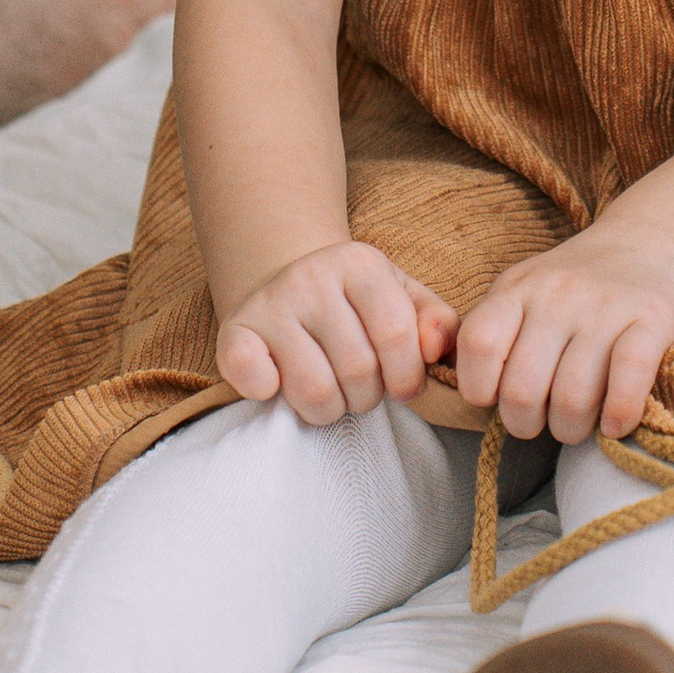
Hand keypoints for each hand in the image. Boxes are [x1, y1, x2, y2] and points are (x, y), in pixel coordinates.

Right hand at [216, 241, 456, 424]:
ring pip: (314, 389)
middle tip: (360, 389)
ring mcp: (271, 302)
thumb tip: (436, 350)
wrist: (288, 282)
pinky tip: (278, 384)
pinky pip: (249, 374)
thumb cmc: (358, 304)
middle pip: (357, 369)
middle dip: (367, 397)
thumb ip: (438, 324)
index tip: (401, 386)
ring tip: (330, 392)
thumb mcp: (405, 301)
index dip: (406, 377)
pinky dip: (265, 391)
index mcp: (360, 263)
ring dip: (328, 409)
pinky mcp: (235, 330)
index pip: (395, 336)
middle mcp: (312, 275)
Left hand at [451, 224, 673, 444]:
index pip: (478, 345)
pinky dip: (618, 415)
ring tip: (574, 425)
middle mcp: (558, 296)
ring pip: (573, 397)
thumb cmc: (574, 284)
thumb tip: (461, 392)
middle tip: (539, 422)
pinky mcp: (652, 320)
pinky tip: (614, 425)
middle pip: (522, 388)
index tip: (494, 399)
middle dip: (525, 424)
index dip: (478, 387)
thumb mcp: (521, 290)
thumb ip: (491, 330)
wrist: (649, 244)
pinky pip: (628, 380)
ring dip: (570, 429)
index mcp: (517, 289)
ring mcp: (606, 307)